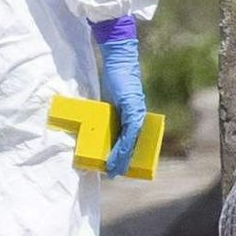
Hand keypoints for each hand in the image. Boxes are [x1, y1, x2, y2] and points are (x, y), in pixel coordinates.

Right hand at [92, 17, 147, 174]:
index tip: (117, 166)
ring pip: (131, 144)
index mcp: (133, 116)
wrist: (119, 62)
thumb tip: (96, 127)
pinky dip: (122, 148)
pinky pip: (129, 135)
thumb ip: (109, 115)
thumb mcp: (110, 102)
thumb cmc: (115, 80)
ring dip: (122, 159)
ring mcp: (138, 115)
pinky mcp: (134, 111)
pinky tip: (116, 158)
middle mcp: (139, 117)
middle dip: (124, 161)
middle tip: (114, 173)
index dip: (124, 154)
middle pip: (133, 145)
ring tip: (113, 170)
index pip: (130, 140)